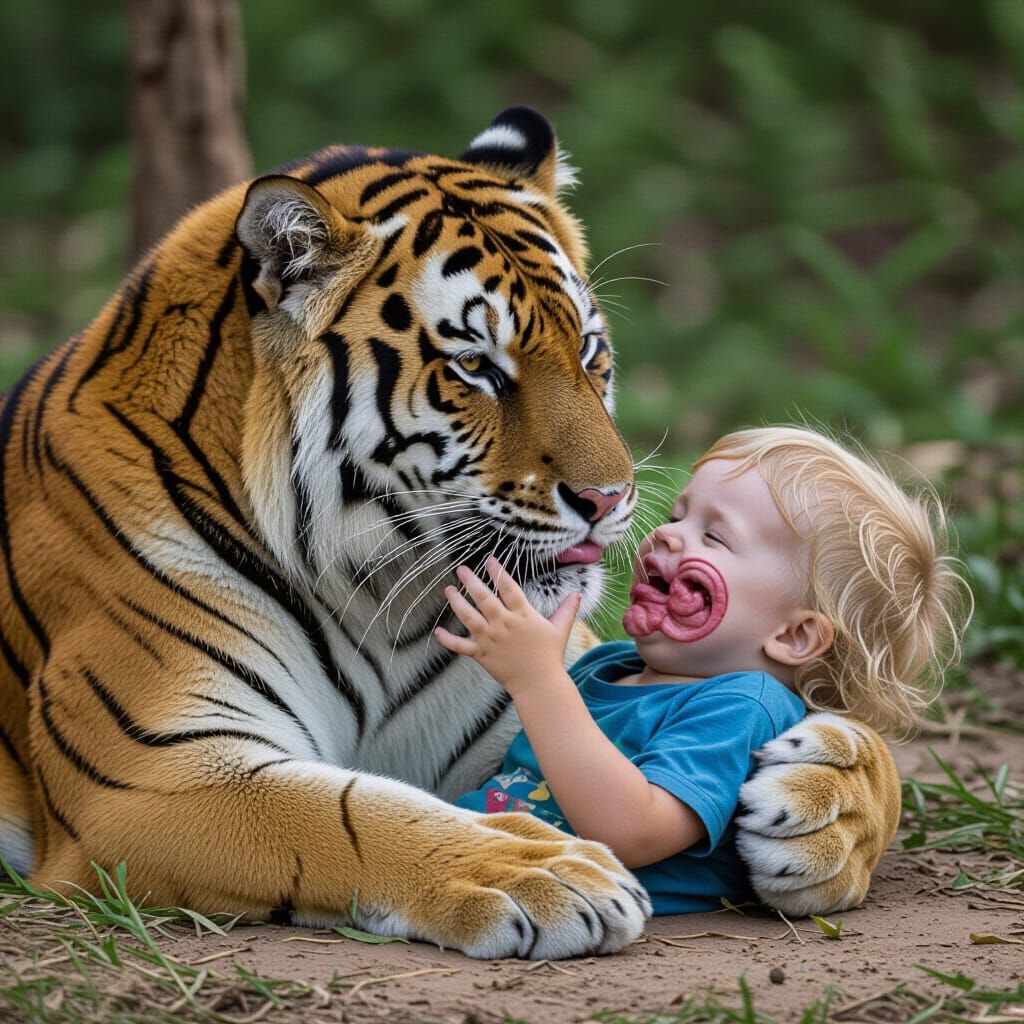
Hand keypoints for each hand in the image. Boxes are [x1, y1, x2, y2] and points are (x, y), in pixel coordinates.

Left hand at [434, 556, 580, 696]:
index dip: (498, 572)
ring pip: (468, 617)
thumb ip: (567, 610)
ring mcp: (490, 639)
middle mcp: (504, 624)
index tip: (489, 560)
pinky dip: (448, 640)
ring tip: (448, 590)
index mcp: (522, 615)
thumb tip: (577, 593)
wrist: (539, 684)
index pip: (508, 588)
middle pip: (484, 598)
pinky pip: (461, 646)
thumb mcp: (560, 629)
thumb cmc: (550, 656)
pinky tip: (437, 631)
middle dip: (471, 581)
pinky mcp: (482, 654)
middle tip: (460, 569)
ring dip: (456, 602)